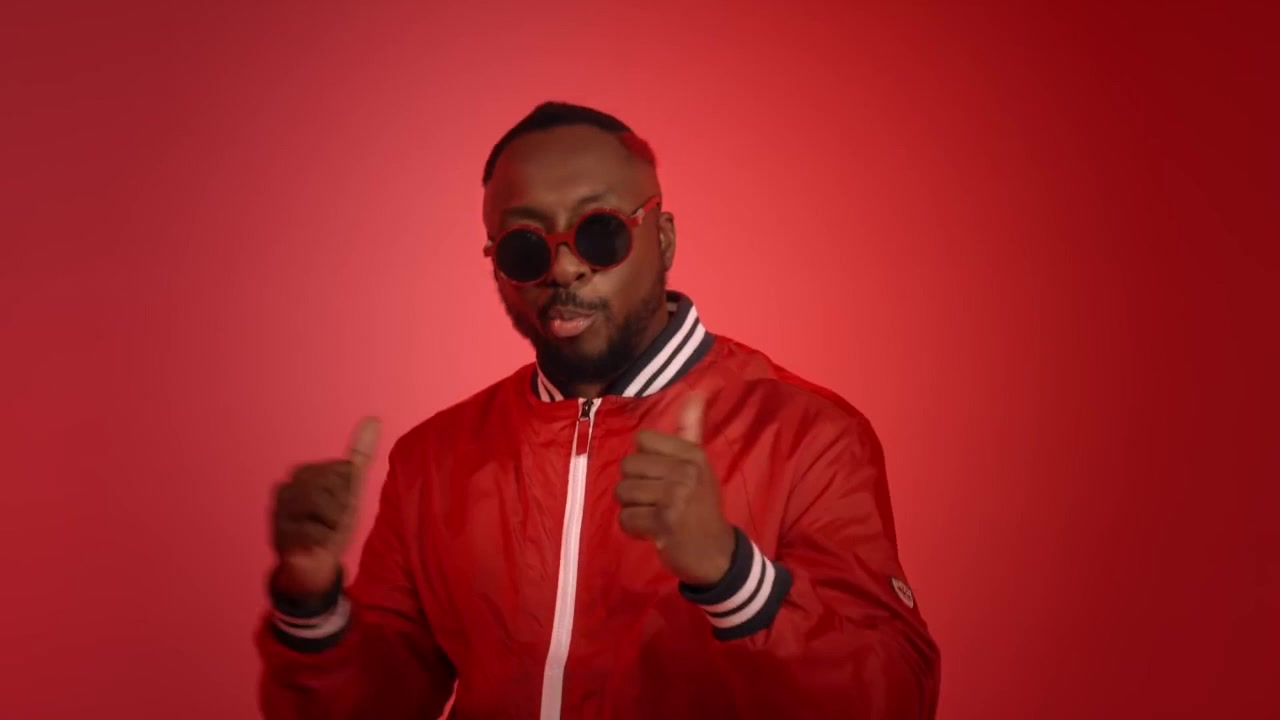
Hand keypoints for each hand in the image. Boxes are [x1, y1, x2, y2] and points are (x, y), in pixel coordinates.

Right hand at [270, 417, 380, 601]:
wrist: (316, 563)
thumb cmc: (332, 521)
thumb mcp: (351, 487)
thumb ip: (360, 455)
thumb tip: (374, 419)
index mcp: (304, 473)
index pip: (343, 471)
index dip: (349, 491)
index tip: (340, 504)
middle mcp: (287, 488)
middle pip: (333, 488)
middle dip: (341, 509)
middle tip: (332, 521)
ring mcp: (279, 511)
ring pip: (323, 508)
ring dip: (332, 524)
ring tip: (325, 530)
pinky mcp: (278, 535)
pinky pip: (313, 532)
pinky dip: (322, 541)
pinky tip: (316, 544)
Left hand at [615, 393, 735, 586]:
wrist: (716, 553)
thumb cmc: (702, 506)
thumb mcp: (700, 464)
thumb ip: (691, 428)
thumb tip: (696, 391)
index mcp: (692, 454)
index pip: (642, 440)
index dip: (645, 460)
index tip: (662, 476)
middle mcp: (685, 471)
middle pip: (627, 466)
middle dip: (635, 486)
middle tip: (656, 500)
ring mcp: (674, 497)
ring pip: (623, 492)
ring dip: (633, 508)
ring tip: (654, 515)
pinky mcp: (663, 523)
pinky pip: (625, 518)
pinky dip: (634, 528)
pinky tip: (653, 530)